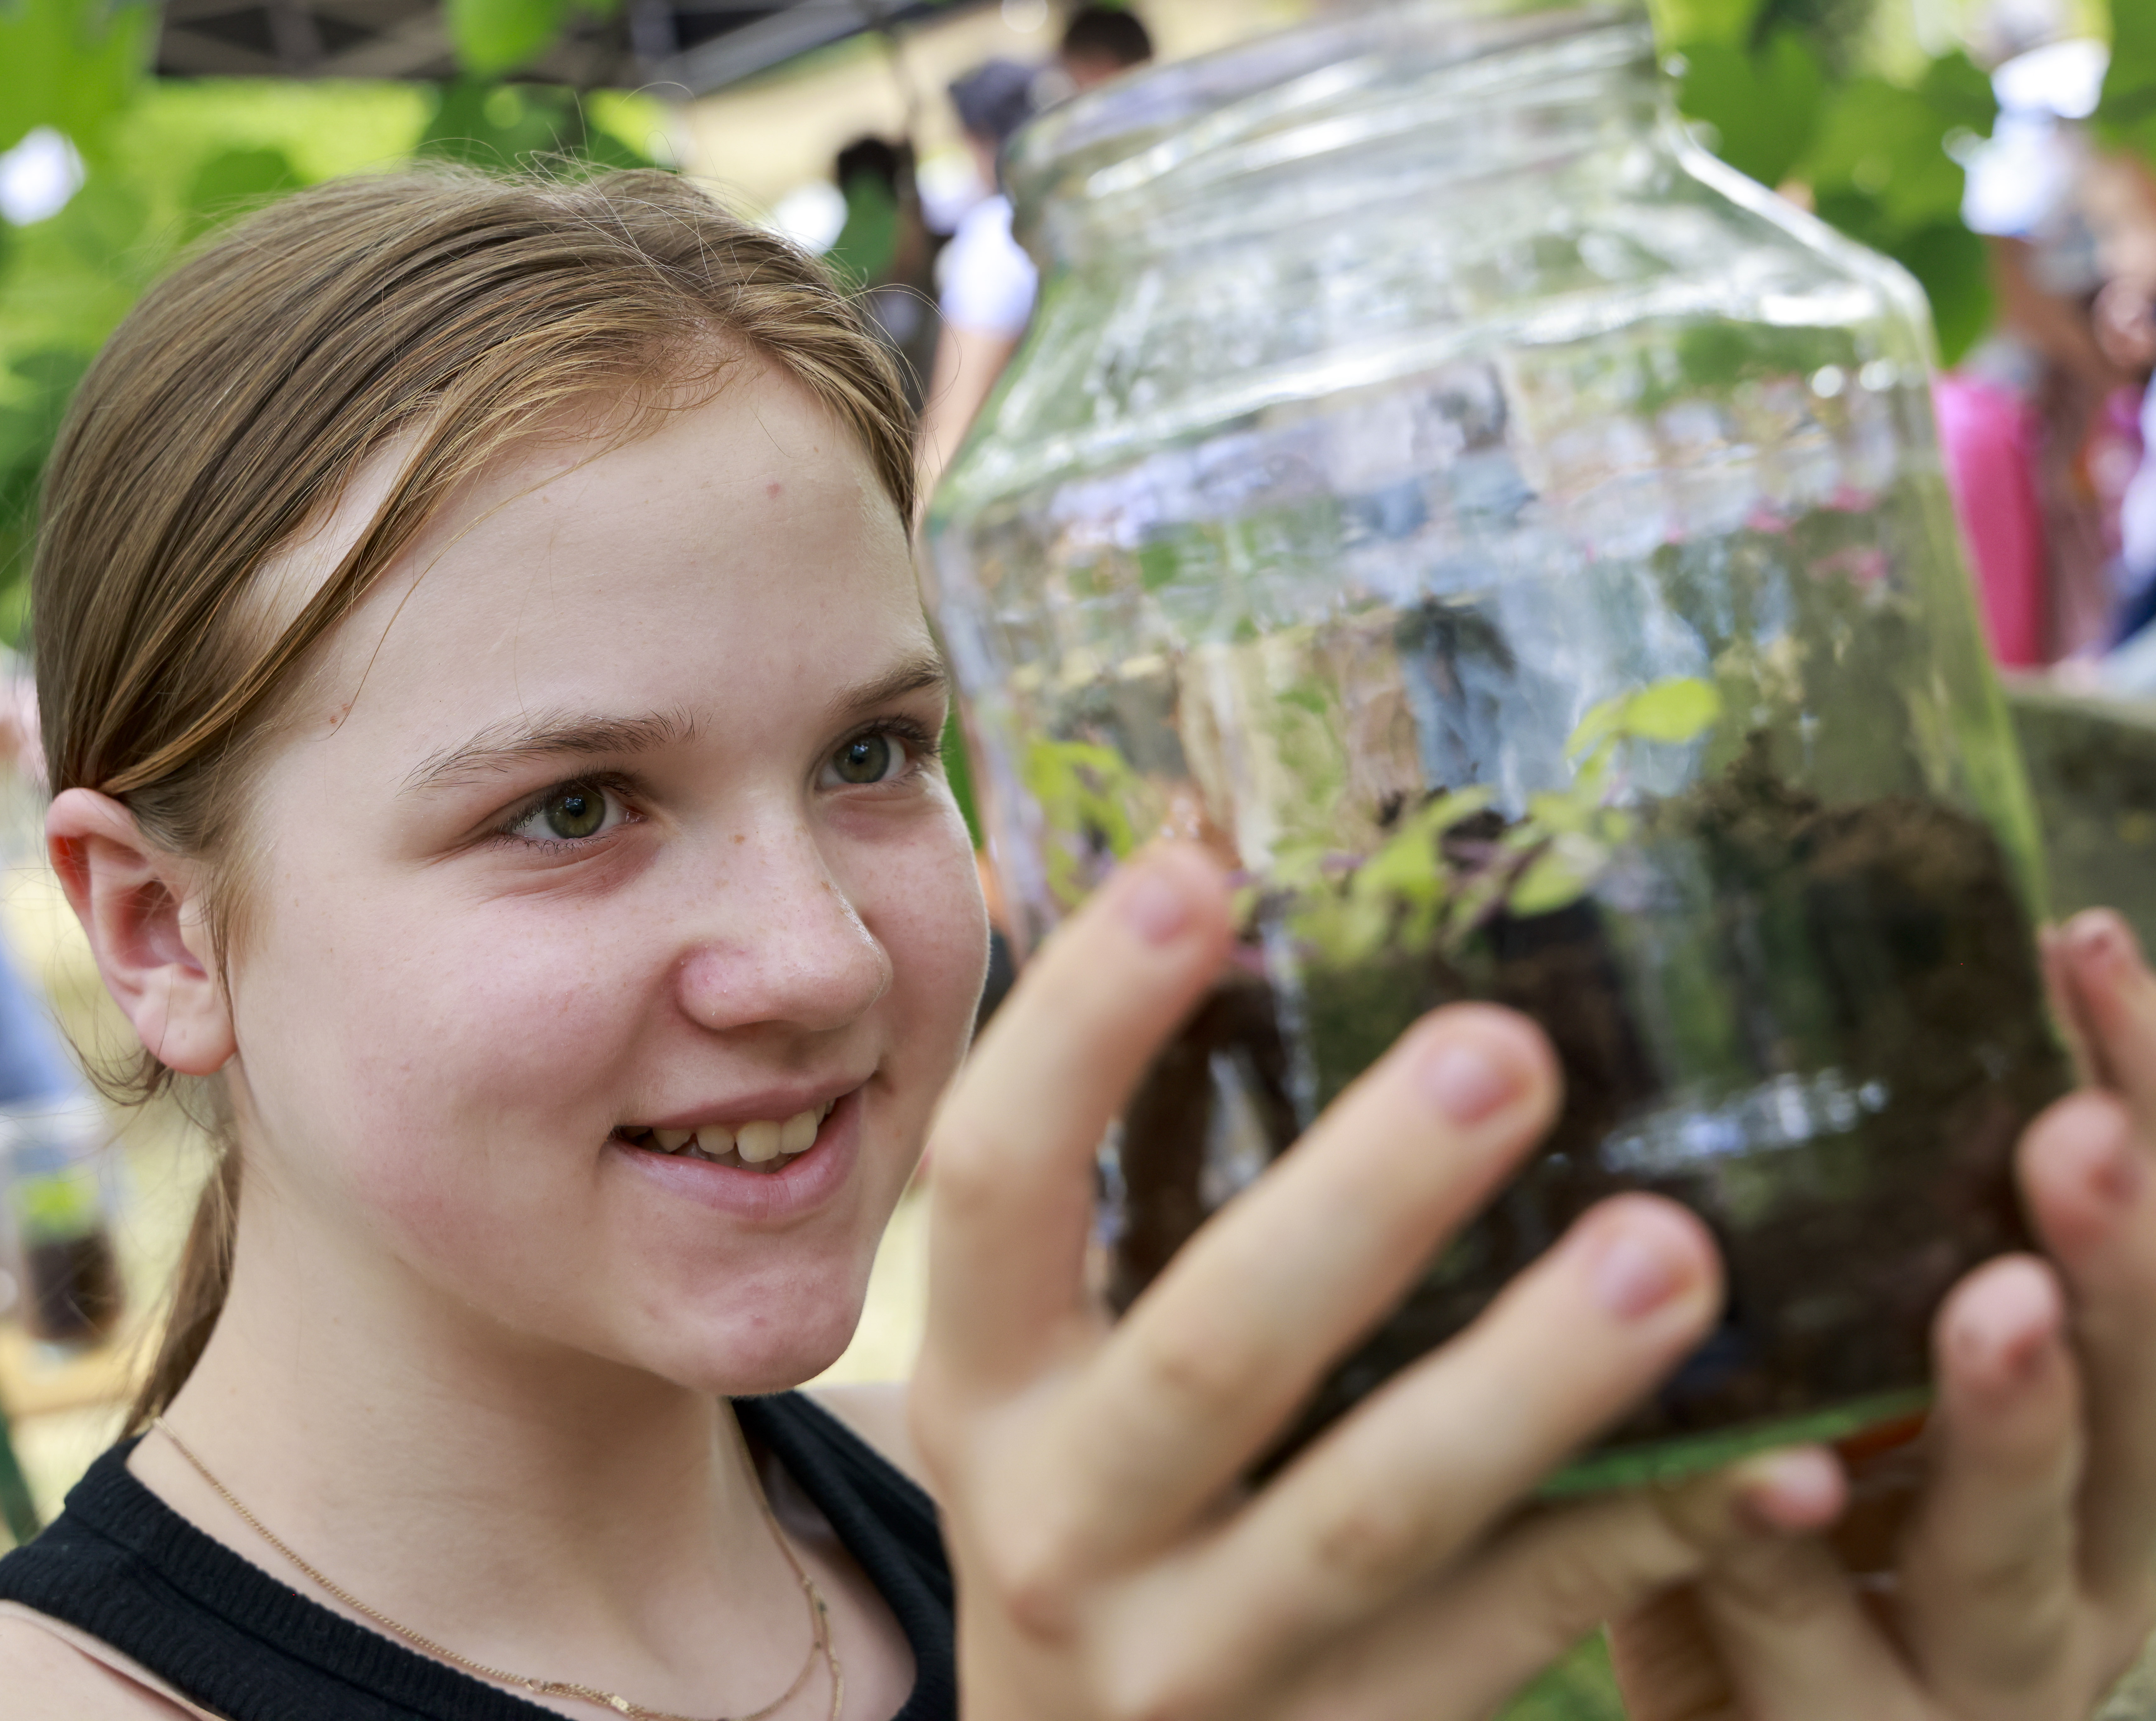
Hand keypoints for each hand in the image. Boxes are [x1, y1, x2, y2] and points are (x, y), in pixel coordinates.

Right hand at [909, 845, 1836, 1720]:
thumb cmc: (1093, 1497)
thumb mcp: (1053, 1365)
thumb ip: (1126, 1188)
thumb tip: (1216, 859)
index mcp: (985, 1387)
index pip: (1002, 1180)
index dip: (1079, 1022)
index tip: (1200, 867)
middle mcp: (1057, 1525)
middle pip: (1205, 1356)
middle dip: (1355, 1208)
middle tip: (1506, 1048)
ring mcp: (1192, 1660)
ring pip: (1370, 1519)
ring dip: (1527, 1384)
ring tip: (1676, 1250)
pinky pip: (1504, 1642)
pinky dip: (1641, 1548)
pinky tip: (1776, 1462)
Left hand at [1611, 908, 2155, 1719]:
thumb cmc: (1797, 1545)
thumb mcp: (1850, 1386)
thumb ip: (1857, 1257)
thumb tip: (1806, 1023)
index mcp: (2116, 1453)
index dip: (2145, 1094)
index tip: (2081, 944)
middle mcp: (2095, 1565)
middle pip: (2149, 1410)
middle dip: (2123, 1270)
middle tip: (2081, 1137)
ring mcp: (1988, 1675)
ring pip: (2014, 1551)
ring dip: (2010, 1427)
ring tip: (1988, 1310)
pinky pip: (1814, 1642)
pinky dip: (1784, 1551)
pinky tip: (1774, 1477)